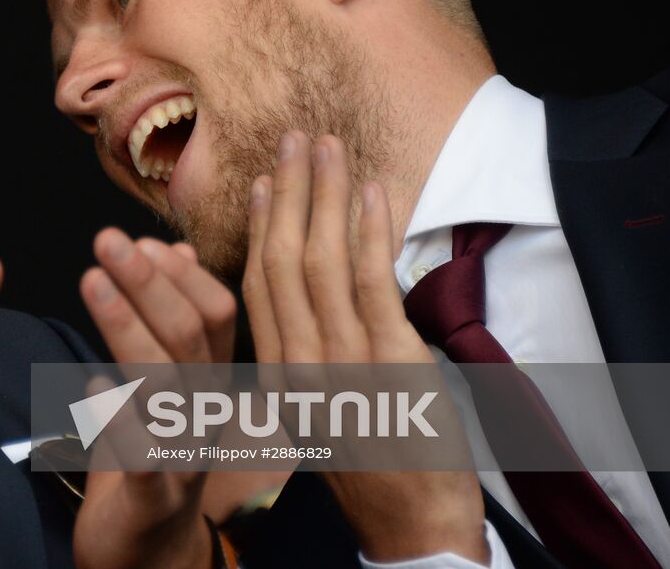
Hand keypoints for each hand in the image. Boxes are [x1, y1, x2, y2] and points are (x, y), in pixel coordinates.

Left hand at [73, 228, 236, 568]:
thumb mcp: (166, 385)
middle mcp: (204, 415)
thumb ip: (173, 323)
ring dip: (129, 328)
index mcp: (208, 384)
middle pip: (191, 337)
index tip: (138, 238)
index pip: (216, 314)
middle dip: (149, 282)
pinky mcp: (151, 498)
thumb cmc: (151, 462)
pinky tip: (92, 384)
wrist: (153, 559)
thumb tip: (181, 254)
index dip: (180, 275)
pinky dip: (121, 417)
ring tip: (92, 281)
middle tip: (105, 238)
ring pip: (168, 385)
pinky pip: (144, 456)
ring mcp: (183, 457)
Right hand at [240, 131, 487, 563]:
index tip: (260, 183)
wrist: (411, 531)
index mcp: (278, 375)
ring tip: (328, 146)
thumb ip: (306, 364)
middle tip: (293, 140)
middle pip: (283, 260)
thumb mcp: (318, 420)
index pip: (258, 287)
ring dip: (326, 195)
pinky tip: (372, 190)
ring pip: (320, 259)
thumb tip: (308, 312)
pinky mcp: (390, 361)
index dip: (258, 228)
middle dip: (288, 193)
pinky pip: (371, 281)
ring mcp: (343, 360)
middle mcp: (300, 361)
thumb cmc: (372, 477)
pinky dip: (368, 229)